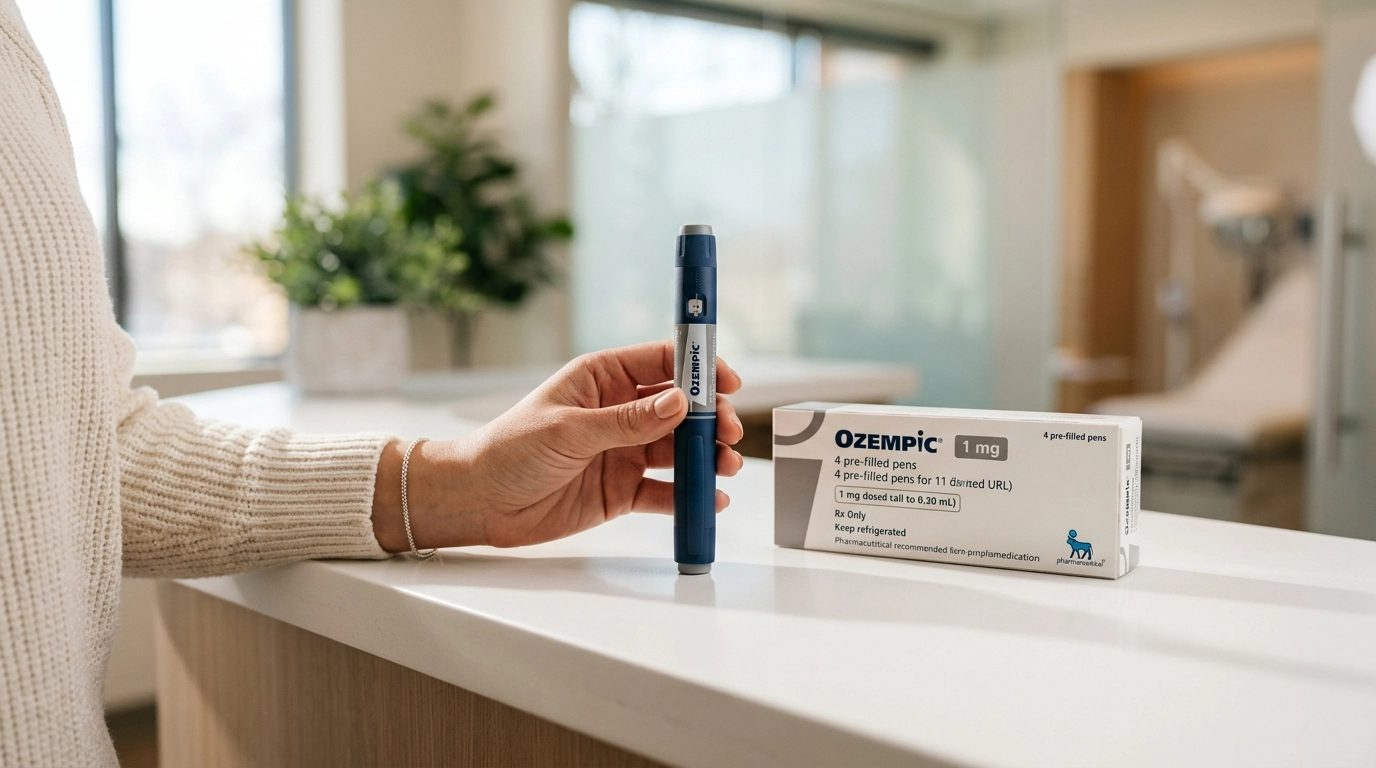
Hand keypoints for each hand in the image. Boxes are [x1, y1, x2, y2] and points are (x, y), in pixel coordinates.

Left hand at [371, 341, 745, 550]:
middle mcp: (619, 411)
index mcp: (603, 378)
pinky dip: (689, 495)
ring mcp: (623, 451)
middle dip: (710, 418)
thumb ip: (628, 420)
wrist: (479, 501)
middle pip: (680, 408)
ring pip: (679, 450)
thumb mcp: (570, 429)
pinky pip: (665, 491)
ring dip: (707, 456)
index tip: (727, 380)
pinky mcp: (622, 490)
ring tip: (726, 467)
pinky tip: (710, 500)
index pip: (662, 362)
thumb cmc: (510, 449)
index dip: (699, 368)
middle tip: (728, 432)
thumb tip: (678, 404)